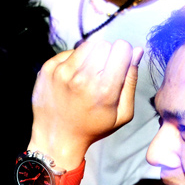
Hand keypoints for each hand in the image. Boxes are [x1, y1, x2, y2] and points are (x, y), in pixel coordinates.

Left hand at [29, 38, 142, 168]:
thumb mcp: (122, 114)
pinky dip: (73, 61)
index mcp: (104, 89)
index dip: (123, 56)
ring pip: (86, 45)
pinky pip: (68, 52)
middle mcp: (82, 77)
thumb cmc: (93, 128)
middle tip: (101, 74)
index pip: (122, 48)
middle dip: (107, 55)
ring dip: (90, 56)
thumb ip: (131, 81)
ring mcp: (62, 72)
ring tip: (87, 75)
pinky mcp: (48, 69)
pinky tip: (72, 79)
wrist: (56, 139)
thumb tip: (137, 50)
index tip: (118, 67)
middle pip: (104, 44)